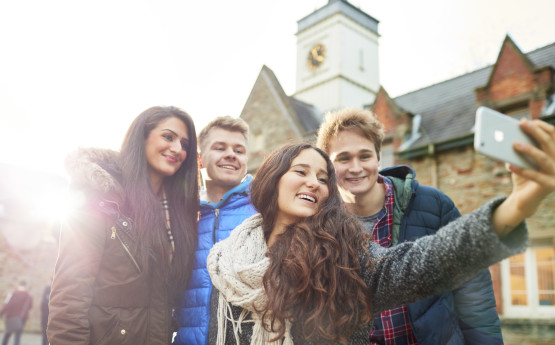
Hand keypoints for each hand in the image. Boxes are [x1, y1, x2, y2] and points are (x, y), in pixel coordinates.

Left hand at [493, 118, 554, 235]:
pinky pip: (535, 176)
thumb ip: (520, 147)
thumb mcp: (521, 159)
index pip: (553, 135)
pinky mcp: (549, 186)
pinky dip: (522, 170)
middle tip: (522, 123)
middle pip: (549, 143)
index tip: (527, 120)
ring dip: (529, 149)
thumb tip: (509, 133)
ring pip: (543, 158)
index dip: (542, 126)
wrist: (523, 199)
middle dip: (535, 131)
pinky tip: (509, 165)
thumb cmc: (522, 175)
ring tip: (514, 144)